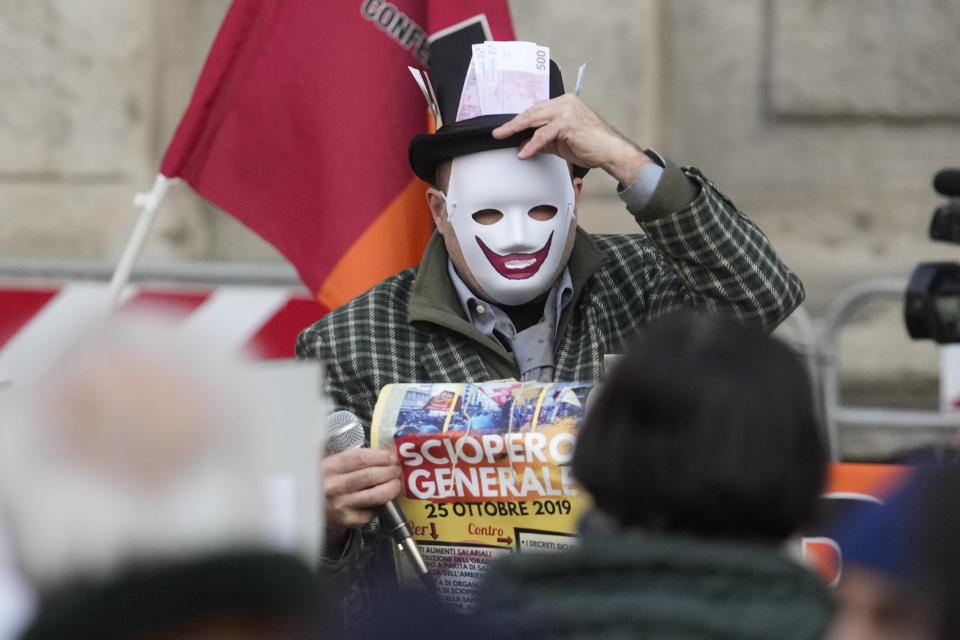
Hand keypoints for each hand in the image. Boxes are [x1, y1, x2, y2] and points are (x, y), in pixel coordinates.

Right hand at [322, 447, 401, 545]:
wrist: (314, 509)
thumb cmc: (327, 482)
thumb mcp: (330, 463)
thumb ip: (350, 454)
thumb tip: (382, 447)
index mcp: (330, 467)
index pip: (359, 458)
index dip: (380, 456)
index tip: (391, 456)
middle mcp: (334, 485)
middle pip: (370, 475)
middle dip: (389, 471)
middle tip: (396, 470)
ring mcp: (341, 504)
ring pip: (375, 495)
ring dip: (391, 488)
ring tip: (395, 483)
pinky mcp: (348, 519)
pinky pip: (372, 511)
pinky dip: (381, 504)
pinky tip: (382, 499)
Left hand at [492, 94, 651, 185]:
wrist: (610, 151)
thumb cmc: (590, 146)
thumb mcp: (560, 143)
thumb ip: (542, 142)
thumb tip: (523, 145)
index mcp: (564, 103)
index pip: (536, 110)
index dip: (520, 120)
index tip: (505, 128)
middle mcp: (565, 103)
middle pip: (532, 112)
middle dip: (513, 123)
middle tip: (498, 132)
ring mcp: (567, 111)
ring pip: (535, 119)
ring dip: (516, 130)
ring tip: (503, 137)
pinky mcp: (568, 123)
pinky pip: (544, 134)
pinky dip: (532, 144)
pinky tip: (524, 153)